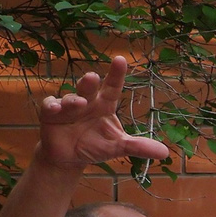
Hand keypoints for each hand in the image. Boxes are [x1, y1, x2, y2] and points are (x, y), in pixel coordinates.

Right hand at [34, 57, 170, 170]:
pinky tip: (56, 108)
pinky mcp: (51, 114)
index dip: (116, 74)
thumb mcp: (118, 147)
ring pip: (70, 98)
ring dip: (73, 100)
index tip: (121, 59)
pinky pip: (49, 107)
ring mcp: (68, 106)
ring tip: (79, 103)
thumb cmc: (95, 145)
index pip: (112, 86)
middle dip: (90, 82)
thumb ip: (138, 147)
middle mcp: (87, 101)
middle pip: (89, 88)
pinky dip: (52, 106)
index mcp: (104, 104)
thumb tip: (165, 152)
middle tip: (93, 77)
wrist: (70, 157)